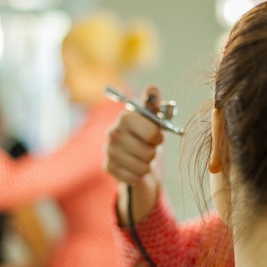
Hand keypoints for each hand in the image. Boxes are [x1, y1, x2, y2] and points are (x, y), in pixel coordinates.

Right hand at [105, 86, 164, 223]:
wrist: (135, 152)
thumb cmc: (148, 132)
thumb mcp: (154, 118)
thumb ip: (155, 103)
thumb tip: (153, 89)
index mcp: (125, 117)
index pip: (152, 133)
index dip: (158, 137)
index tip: (157, 136)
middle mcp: (113, 132)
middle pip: (148, 153)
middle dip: (153, 152)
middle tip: (149, 147)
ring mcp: (108, 151)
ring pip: (143, 167)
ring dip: (147, 164)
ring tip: (142, 156)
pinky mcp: (108, 167)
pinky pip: (134, 177)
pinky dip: (139, 175)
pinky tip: (134, 166)